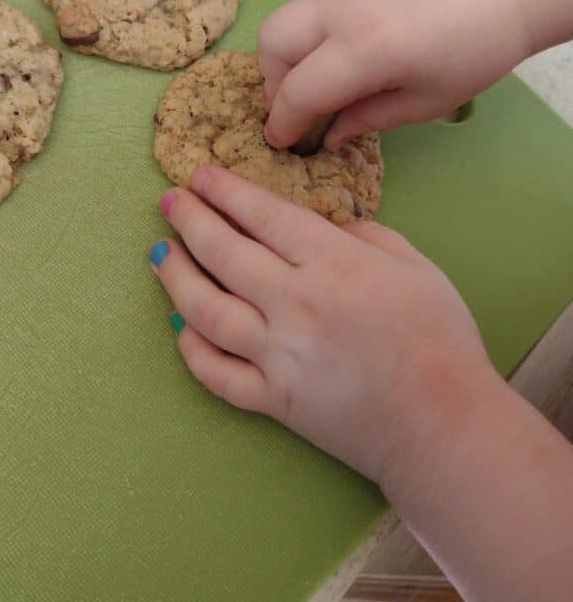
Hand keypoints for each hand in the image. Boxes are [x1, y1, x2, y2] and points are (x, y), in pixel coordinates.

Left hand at [150, 166, 496, 484]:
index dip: (225, 191)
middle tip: (168, 202)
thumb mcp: (416, 266)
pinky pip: (216, 374)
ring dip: (175, 277)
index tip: (199, 176)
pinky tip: (180, 326)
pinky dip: (191, 349)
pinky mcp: (271, 401)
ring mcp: (277, 355)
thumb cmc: (439, 340)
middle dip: (189, 220)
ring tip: (159, 253)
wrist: (443, 425)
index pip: (262, 215)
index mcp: (332, 263)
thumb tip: (329, 225)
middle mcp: (294, 303)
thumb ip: (367, 235)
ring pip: (205, 310)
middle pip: (223, 253)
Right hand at [258, 0, 531, 149]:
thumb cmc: (478, 48)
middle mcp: (342, 6)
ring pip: (286, 17)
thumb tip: (328, 135)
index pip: (296, 91)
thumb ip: (367, 119)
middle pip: (270, 44)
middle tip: (296, 103)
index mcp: (366, 48)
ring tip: (321, 74)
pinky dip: (313, 28)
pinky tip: (346, 43)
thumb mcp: (426, 101)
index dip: (283, 123)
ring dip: (290, 52)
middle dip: (273, 81)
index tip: (281, 140)